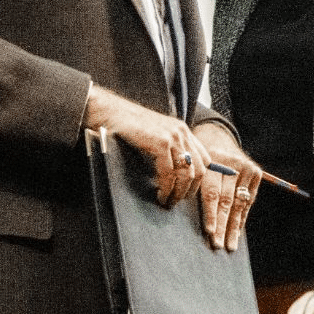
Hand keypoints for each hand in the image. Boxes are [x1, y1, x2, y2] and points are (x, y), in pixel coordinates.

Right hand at [85, 84, 206, 206]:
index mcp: (183, 131)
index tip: (188, 191)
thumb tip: (172, 177)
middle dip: (190, 189)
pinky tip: (160, 194)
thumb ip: (168, 150)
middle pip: (199, 168)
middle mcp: (182, 132)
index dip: (198, 179)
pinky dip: (166, 187)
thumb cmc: (127, 127)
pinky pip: (169, 172)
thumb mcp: (155, 135)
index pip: (204, 159)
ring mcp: (173, 136)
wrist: (109, 111)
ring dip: (179, 192)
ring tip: (168, 201)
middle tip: (178, 201)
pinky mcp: (160, 142)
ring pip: (187, 173)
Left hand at [194, 121, 261, 252]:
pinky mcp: (256, 173)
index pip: (212, 193)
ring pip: (239, 204)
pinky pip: (248, 201)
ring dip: (233, 227)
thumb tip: (182, 214)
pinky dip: (241, 218)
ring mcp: (246, 168)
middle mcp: (231, 164)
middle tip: (218, 245)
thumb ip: (192, 185)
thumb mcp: (191, 164)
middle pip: (226, 201)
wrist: (216, 134)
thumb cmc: (197, 155)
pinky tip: (237, 233)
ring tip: (230, 245)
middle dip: (222, 226)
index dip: (211, 214)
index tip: (210, 232)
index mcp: (212, 161)